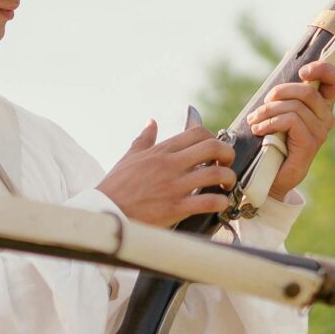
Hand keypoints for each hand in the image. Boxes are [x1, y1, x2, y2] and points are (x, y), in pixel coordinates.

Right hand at [97, 121, 235, 226]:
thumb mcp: (130, 157)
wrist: (106, 211)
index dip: (213, 138)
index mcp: (161, 151)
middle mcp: (171, 165)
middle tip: (227, 164)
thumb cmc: (117, 185)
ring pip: (215, 174)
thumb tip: (152, 122)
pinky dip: (219, 202)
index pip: (197, 133)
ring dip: (228, 179)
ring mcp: (175, 186)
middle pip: (212, 148)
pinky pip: (207, 201)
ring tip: (227, 186)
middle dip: (228, 154)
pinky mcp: (176, 207)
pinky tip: (220, 204)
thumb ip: (144, 139)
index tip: (215, 150)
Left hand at [247, 59, 334, 199]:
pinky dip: (270, 122)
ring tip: (254, 121)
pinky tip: (259, 130)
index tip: (303, 71)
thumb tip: (290, 53)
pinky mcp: (310, 144)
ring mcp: (320, 132)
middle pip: (308, 91)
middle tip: (263, 104)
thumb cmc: (272, 138)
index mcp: (321, 105)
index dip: (323, 69)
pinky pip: (290, 121)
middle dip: (280, 92)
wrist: (269, 176)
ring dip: (268, 111)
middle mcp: (326, 117)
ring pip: (294, 106)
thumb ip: (288, 87)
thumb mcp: (279, 107)